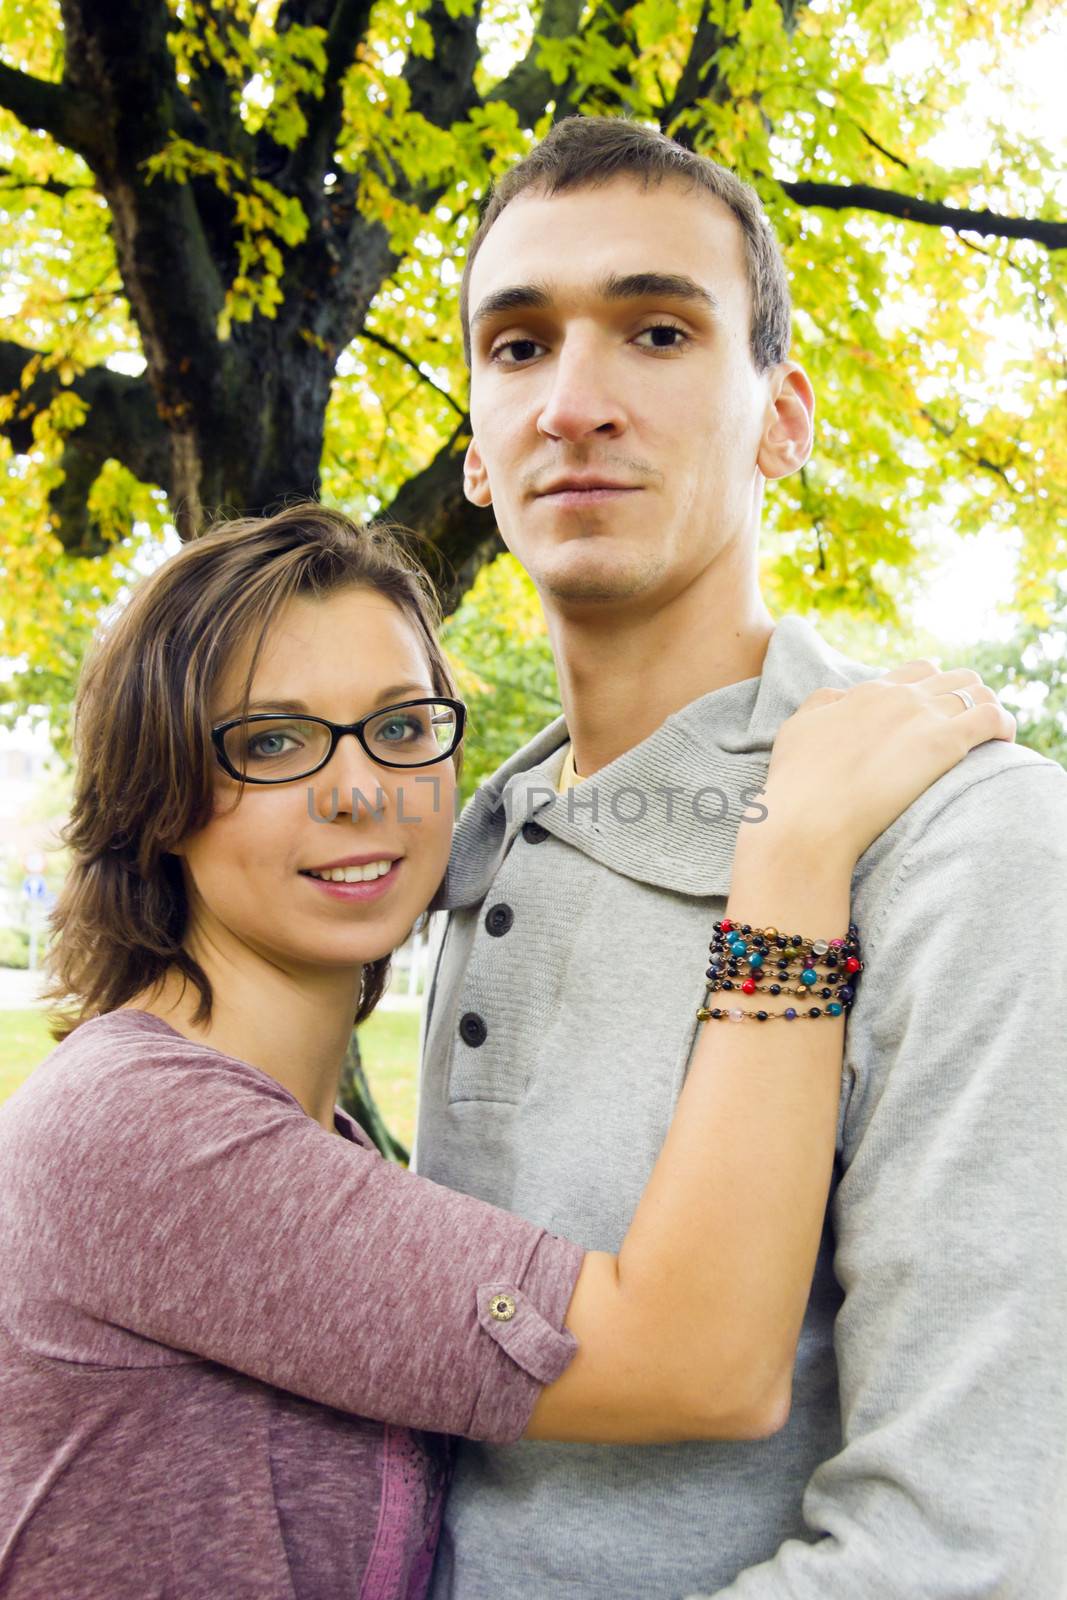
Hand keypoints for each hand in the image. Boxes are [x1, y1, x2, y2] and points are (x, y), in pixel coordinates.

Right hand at [759, 660, 1016, 866]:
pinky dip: (1004, 724)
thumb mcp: (798, 728)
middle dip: (967, 697)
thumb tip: (841, 696)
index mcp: (868, 692)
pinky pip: (993, 717)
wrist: (808, 818)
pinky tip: (1003, 742)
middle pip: (955, 677)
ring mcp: (923, 716)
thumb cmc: (797, 783)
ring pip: (979, 692)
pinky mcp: (944, 743)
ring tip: (991, 737)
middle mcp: (899, 696)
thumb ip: (822, 704)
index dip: (935, 687)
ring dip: (989, 709)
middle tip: (969, 726)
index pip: (918, 671)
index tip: (939, 710)